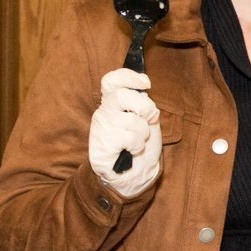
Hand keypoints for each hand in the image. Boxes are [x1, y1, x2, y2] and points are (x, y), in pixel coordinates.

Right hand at [88, 68, 160, 197]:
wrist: (134, 173)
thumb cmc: (140, 144)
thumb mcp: (146, 119)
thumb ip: (143, 103)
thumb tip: (143, 88)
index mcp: (113, 102)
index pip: (111, 80)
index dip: (127, 76)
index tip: (144, 82)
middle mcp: (104, 112)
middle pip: (122, 96)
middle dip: (144, 107)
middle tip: (149, 118)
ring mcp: (101, 128)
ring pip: (131, 120)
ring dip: (143, 132)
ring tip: (139, 140)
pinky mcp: (101, 145)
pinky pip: (129, 138)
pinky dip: (138, 145)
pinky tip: (133, 150)